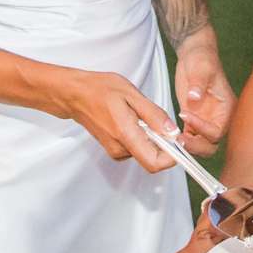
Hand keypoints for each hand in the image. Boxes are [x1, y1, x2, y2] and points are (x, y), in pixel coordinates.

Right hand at [58, 70, 179, 170]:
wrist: (76, 95)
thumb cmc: (100, 90)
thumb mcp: (132, 95)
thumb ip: (154, 115)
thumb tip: (172, 132)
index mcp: (126, 135)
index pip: (154, 163)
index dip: (171, 156)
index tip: (177, 140)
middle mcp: (120, 149)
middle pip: (153, 158)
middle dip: (162, 141)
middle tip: (156, 119)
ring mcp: (116, 151)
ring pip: (146, 151)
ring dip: (151, 136)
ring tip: (140, 114)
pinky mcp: (115, 149)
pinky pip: (137, 147)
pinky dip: (142, 135)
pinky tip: (133, 119)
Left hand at [173, 48, 234, 155]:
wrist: (195, 55)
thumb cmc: (203, 59)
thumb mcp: (201, 67)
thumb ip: (199, 83)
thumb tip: (195, 97)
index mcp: (227, 109)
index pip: (218, 130)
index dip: (202, 128)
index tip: (186, 116)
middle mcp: (219, 118)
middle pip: (211, 144)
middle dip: (196, 146)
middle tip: (179, 139)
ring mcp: (206, 121)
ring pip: (201, 145)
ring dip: (188, 146)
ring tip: (172, 138)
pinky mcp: (194, 120)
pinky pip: (190, 138)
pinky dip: (181, 140)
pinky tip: (169, 133)